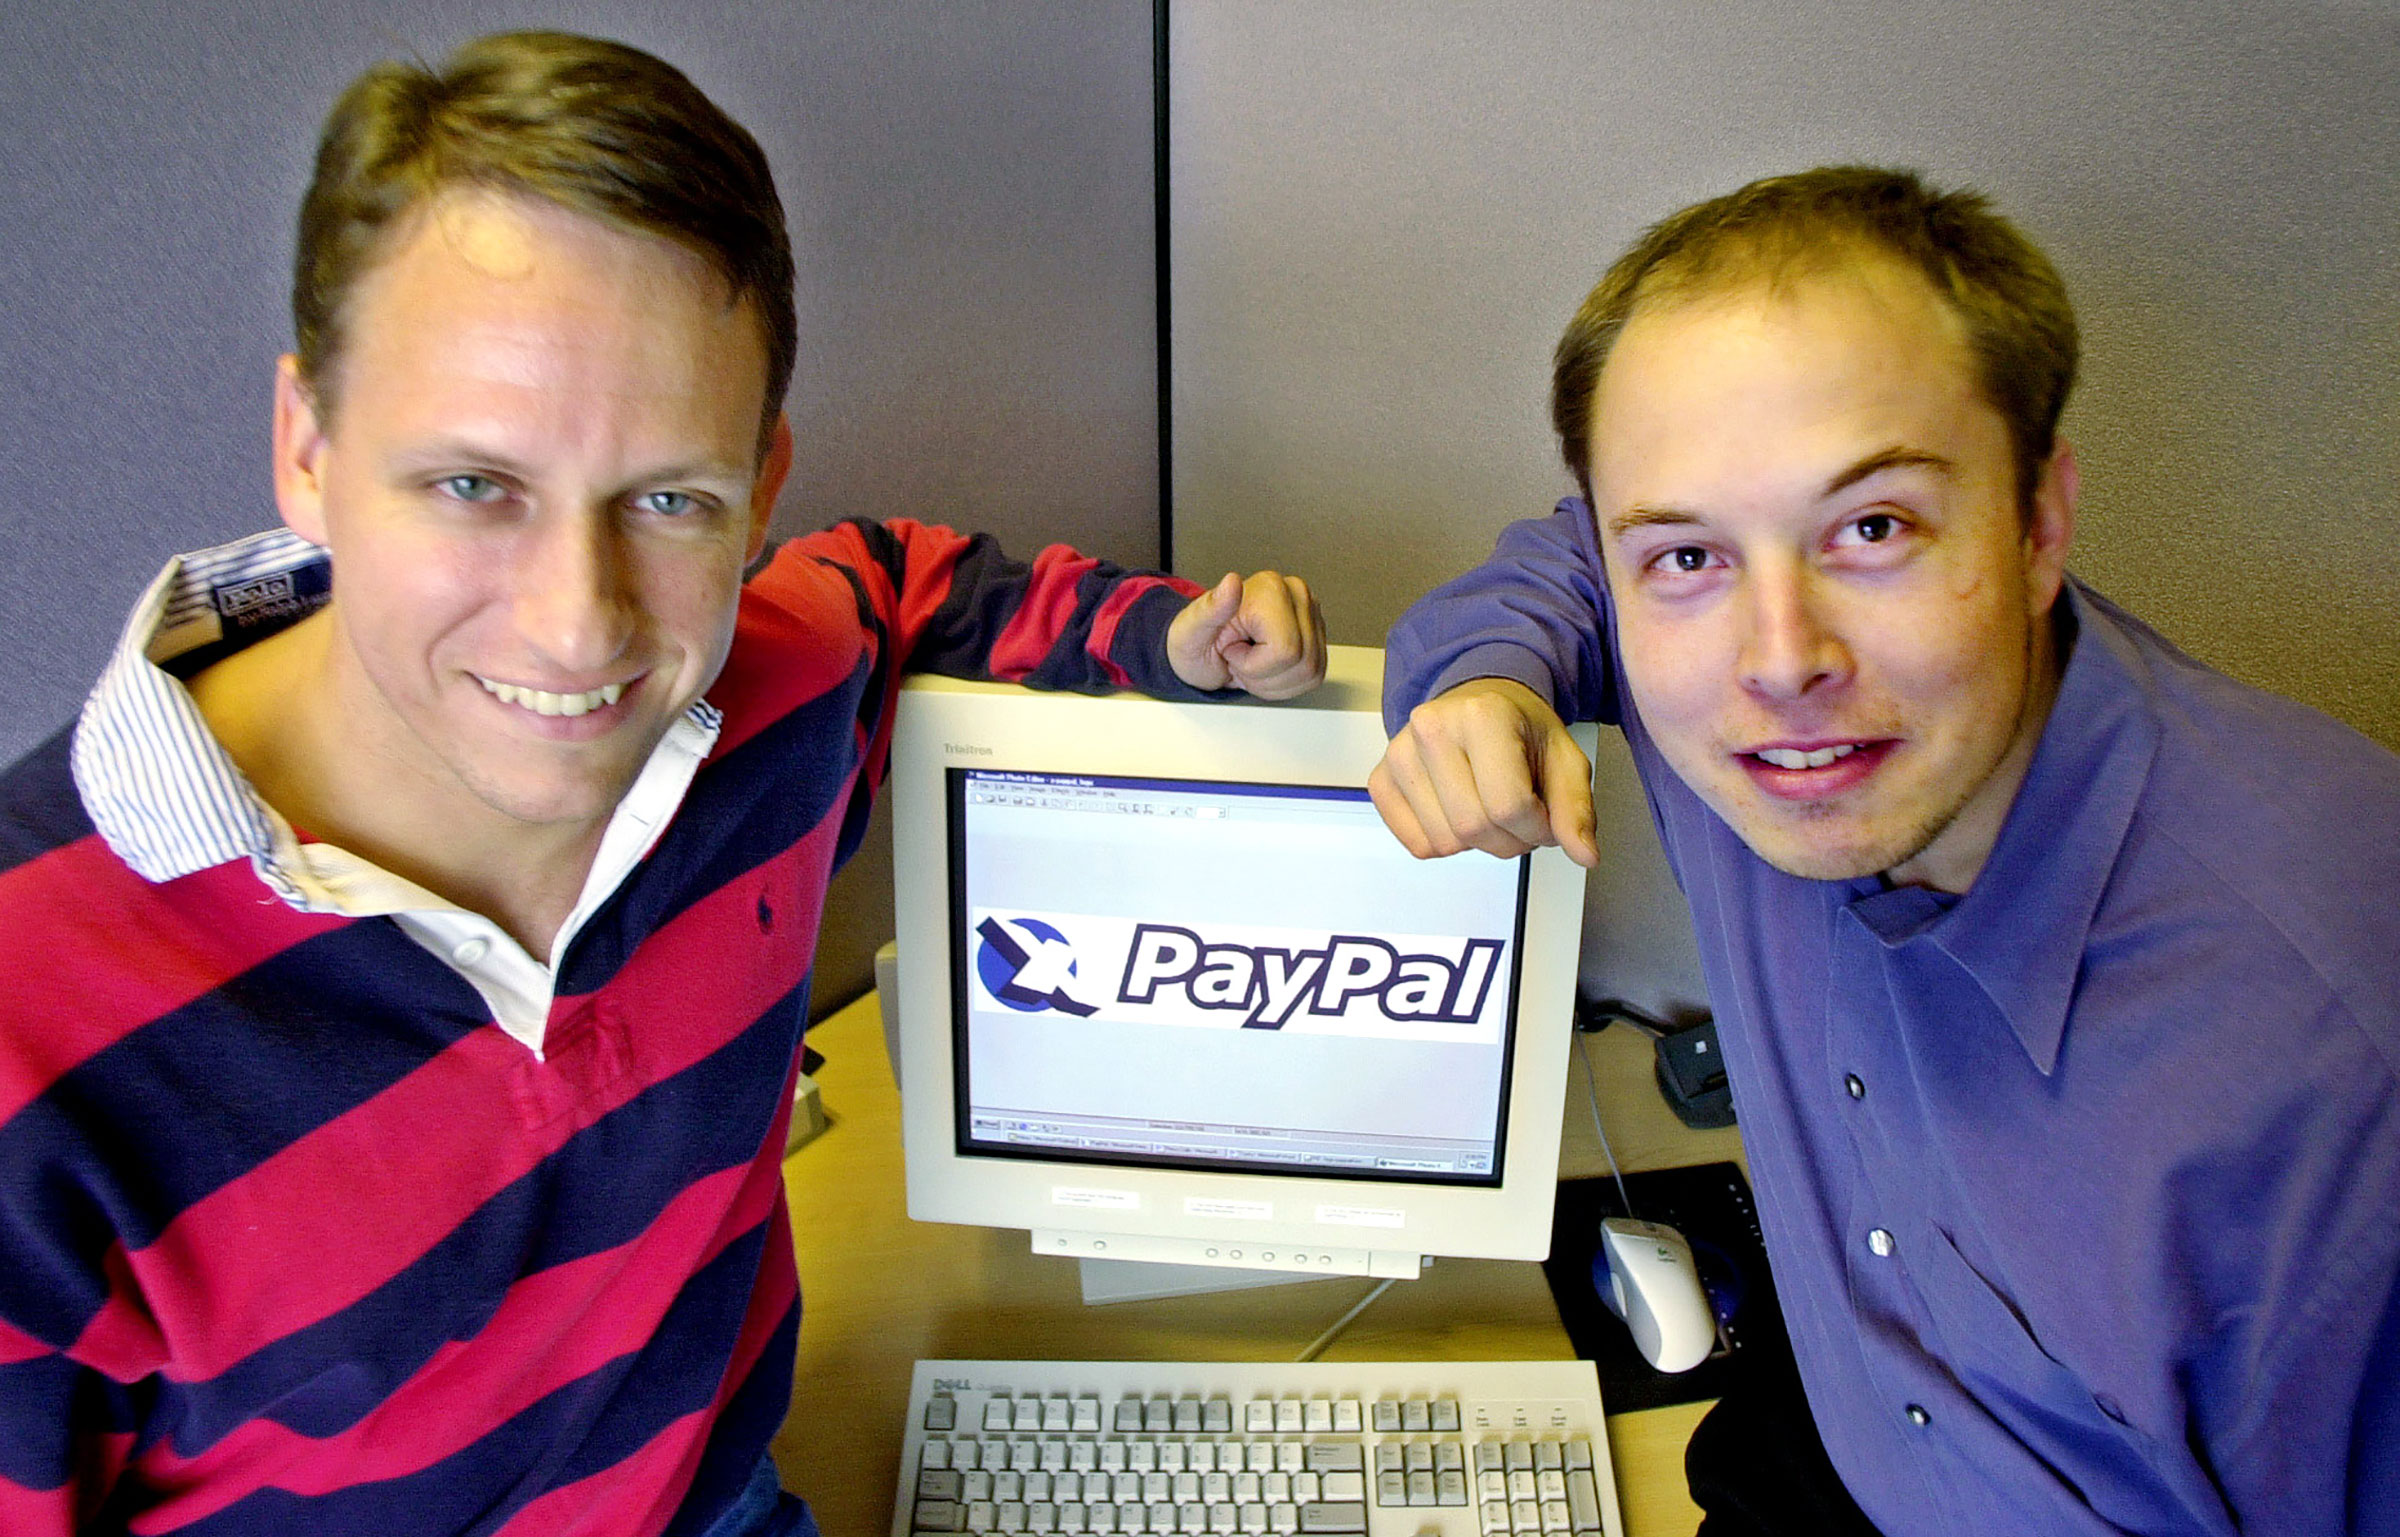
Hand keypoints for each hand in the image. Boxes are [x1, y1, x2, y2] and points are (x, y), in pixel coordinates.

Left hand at [1166, 571, 1326, 699]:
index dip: (1254, 664)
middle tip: (1240, 657)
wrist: (1202, 653)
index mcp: (1270, 588)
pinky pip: (1314, 676)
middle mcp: (1296, 595)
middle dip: (1264, 675)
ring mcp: (1311, 615)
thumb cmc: (1195, 643)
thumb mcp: (1190, 630)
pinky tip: (1266, 667)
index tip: (1231, 650)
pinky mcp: (1317, 636)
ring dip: (1274, 681)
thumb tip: (1231, 582)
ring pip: (1310, 672)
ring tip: (1251, 661)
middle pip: (1302, 663)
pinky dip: (1285, 683)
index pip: (1285, 650)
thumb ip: (1211, 608)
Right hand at [1368, 677, 1598, 866]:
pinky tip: (1459, 811)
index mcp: (1482, 715)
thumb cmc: (1520, 731)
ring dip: (1478, 844)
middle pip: (1474, 828)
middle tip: (1519, 819)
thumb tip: (1585, 855)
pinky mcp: (1381, 779)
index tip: (1544, 817)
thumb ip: (1576, 809)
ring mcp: (1399, 754)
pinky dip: (1446, 843)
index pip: (1509, 806)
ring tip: (1489, 810)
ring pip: (1445, 842)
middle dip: (1509, 841)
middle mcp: (1432, 729)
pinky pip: (1417, 845)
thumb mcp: (1564, 761)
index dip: (1536, 829)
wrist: (1478, 702)